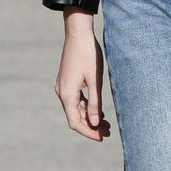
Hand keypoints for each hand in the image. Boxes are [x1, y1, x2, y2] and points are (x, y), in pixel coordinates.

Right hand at [55, 8, 111, 141]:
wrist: (78, 33)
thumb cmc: (89, 55)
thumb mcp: (95, 81)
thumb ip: (94, 103)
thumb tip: (94, 124)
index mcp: (68, 94)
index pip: (76, 122)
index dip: (89, 132)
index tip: (102, 137)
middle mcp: (62, 92)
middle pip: (75, 117)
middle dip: (91, 126)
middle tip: (108, 132)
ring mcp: (63, 87)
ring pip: (76, 109)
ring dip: (90, 117)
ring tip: (106, 123)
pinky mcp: (67, 81)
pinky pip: (76, 100)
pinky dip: (87, 107)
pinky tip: (99, 110)